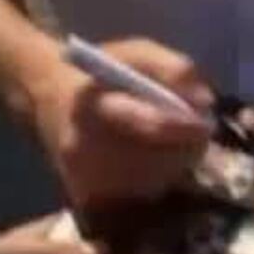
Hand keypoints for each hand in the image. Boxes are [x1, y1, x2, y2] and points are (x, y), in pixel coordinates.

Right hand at [26, 39, 212, 231]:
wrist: (48, 102)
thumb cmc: (101, 74)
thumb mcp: (137, 52)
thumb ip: (174, 69)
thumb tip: (205, 101)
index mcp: (91, 105)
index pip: (145, 123)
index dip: (181, 126)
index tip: (205, 122)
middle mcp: (82, 148)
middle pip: (156, 161)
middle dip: (185, 147)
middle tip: (196, 131)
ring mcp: (84, 180)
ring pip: (155, 181)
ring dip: (176, 162)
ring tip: (170, 140)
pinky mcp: (90, 201)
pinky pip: (143, 195)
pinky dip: (158, 178)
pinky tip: (150, 157)